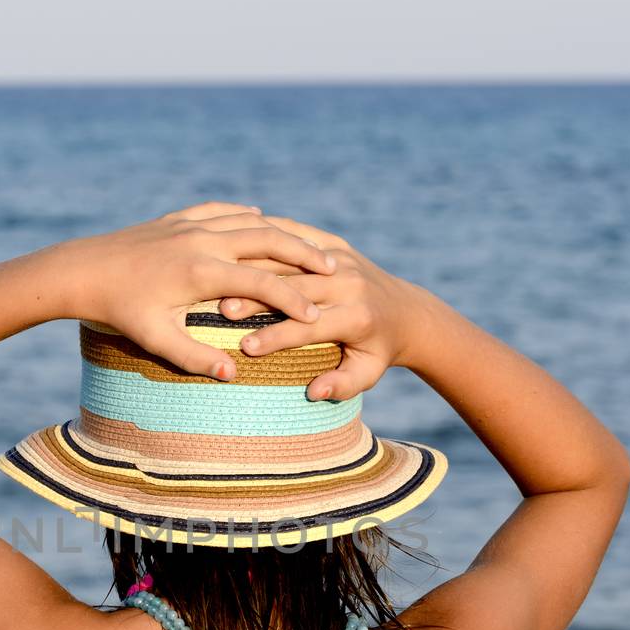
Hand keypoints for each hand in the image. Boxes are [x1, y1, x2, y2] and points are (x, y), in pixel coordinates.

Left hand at [60, 202, 336, 379]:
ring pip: (249, 221)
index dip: (293, 300)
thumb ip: (194, 357)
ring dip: (282, 232)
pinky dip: (246, 215)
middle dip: (303, 255)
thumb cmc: (117, 310)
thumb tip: (232, 374)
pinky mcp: (177, 218)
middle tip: (333, 268)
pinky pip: (222, 210)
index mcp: (201, 272)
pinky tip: (260, 219)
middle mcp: (202, 241)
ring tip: (307, 246)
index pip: (262, 283)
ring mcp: (190, 225)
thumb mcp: (153, 339)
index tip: (317, 316)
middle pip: (267, 240)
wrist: (80, 270)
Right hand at [213, 216, 427, 399]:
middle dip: (260, 300)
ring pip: (293, 262)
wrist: (405, 312)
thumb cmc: (378, 351)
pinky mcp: (336, 245)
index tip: (245, 349)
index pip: (310, 328)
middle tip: (224, 311)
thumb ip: (343, 385)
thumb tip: (314, 392)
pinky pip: (299, 237)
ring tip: (224, 279)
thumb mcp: (368, 373)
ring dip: (257, 269)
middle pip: (297, 290)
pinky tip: (239, 247)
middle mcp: (351, 284)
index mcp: (357, 317)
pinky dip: (269, 241)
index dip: (277, 338)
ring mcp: (343, 260)